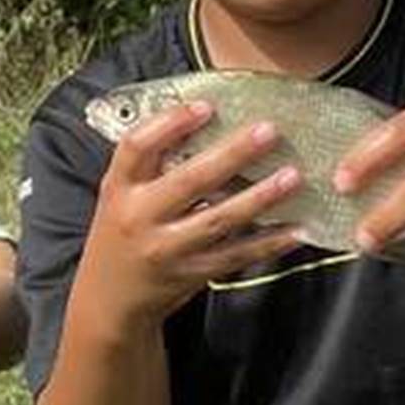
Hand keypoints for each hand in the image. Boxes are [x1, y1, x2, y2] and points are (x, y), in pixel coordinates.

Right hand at [75, 101, 303, 329]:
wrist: (109, 298)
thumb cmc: (120, 234)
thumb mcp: (119, 196)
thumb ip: (150, 166)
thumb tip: (201, 121)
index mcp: (119, 189)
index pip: (137, 148)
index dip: (170, 124)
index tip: (206, 106)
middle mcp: (139, 218)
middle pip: (189, 181)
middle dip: (232, 154)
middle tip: (268, 131)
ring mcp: (166, 250)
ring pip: (218, 220)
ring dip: (259, 197)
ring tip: (292, 176)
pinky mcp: (190, 274)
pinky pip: (235, 255)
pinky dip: (267, 243)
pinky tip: (295, 229)